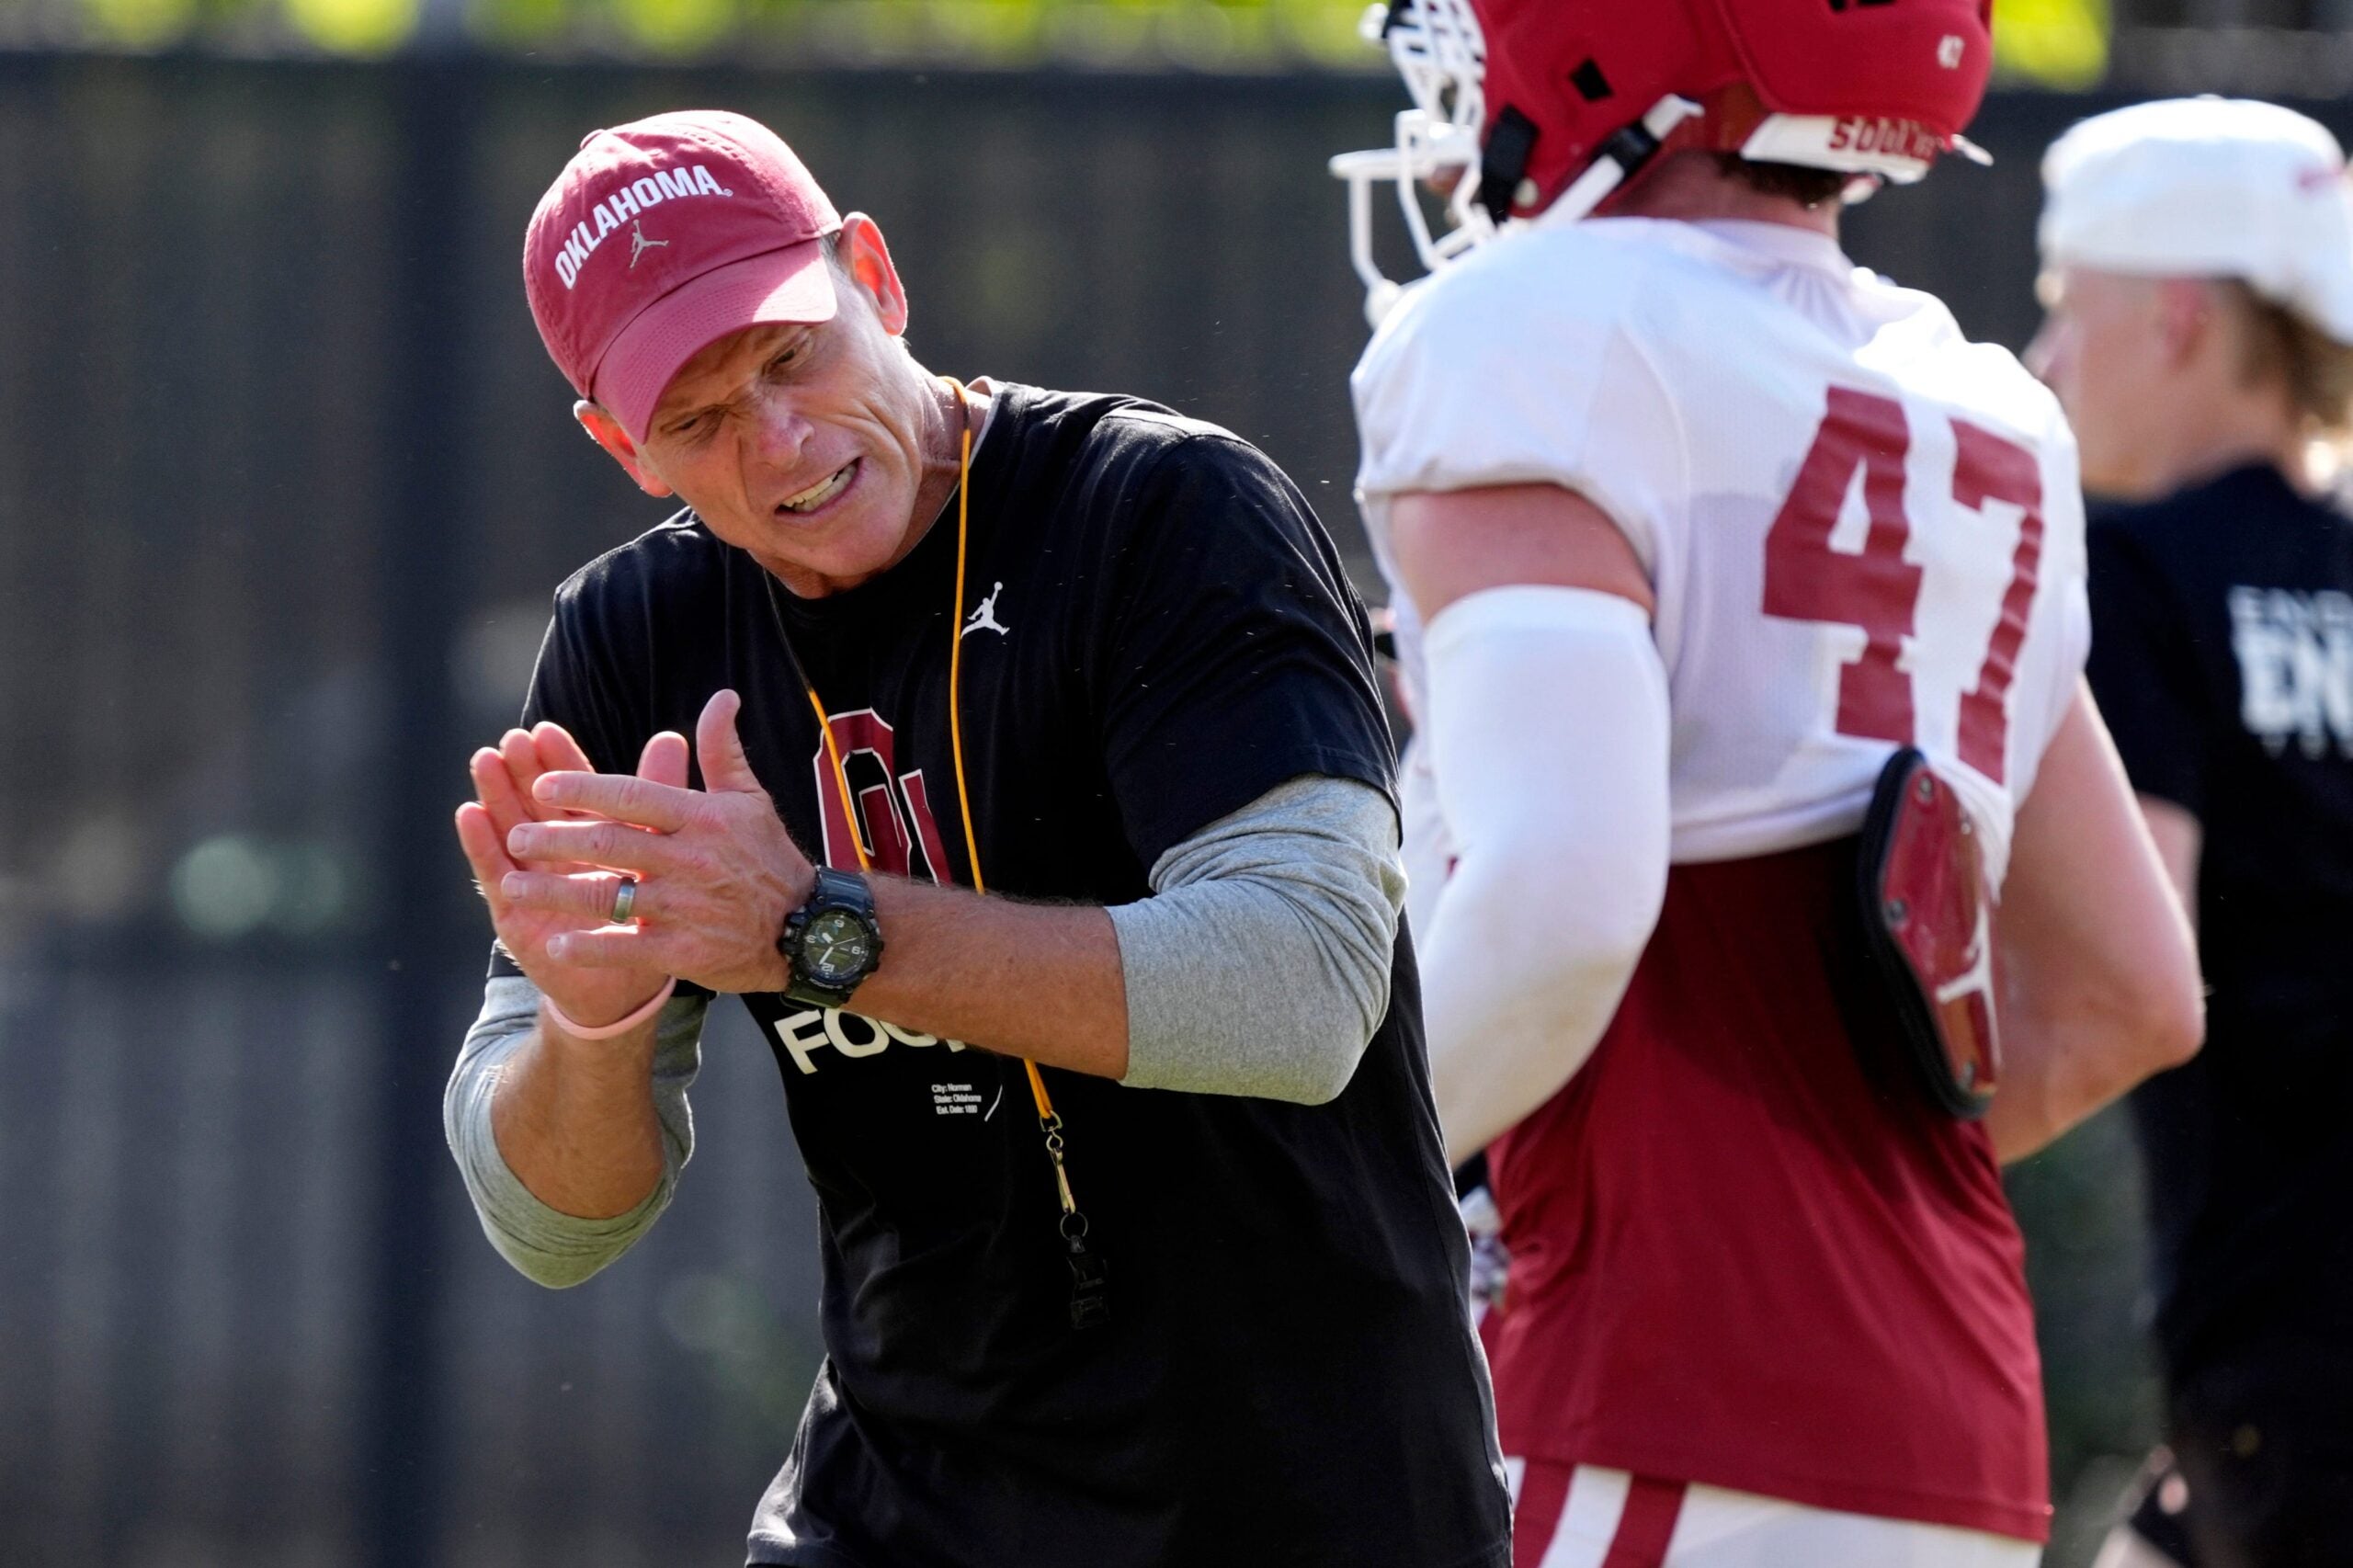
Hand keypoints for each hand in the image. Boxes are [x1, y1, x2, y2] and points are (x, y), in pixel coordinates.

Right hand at [455, 721, 684, 1029]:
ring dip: (495, 795)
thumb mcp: (655, 852)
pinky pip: (494, 875)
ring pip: (509, 829)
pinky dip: (480, 844)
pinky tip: (468, 814)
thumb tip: (672, 738)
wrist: (632, 985)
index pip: (572, 791)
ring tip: (485, 760)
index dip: (559, 761)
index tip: (545, 730)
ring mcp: (532, 881)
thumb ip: (659, 797)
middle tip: (511, 738)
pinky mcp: (515, 913)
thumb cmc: (643, 915)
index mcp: (590, 836)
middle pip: (533, 802)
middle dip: (522, 770)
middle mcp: (555, 854)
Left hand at [500, 689, 814, 995]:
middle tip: (516, 836)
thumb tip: (722, 696)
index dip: (583, 788)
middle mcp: (689, 860)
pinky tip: (559, 942)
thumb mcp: (750, 799)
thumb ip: (723, 750)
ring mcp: (686, 907)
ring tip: (514, 885)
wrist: (808, 929)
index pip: (632, 795)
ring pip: (607, 896)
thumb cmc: (770, 858)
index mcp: (700, 818)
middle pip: (607, 844)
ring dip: (555, 891)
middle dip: (553, 839)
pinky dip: (591, 947)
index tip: (542, 784)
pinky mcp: (686, 950)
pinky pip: (627, 948)